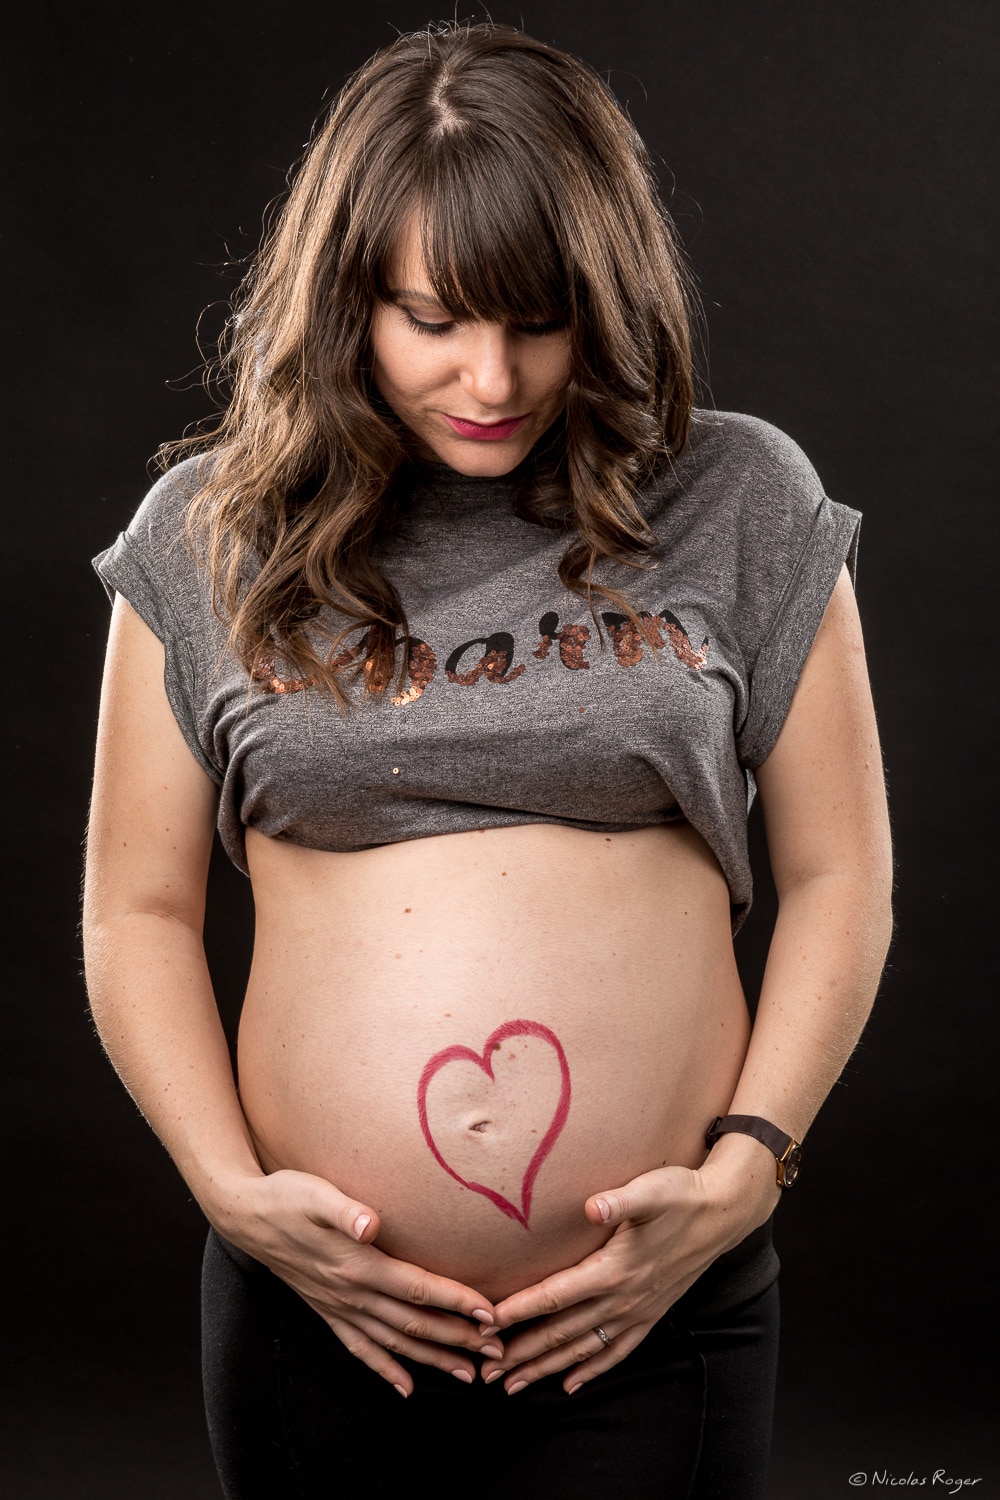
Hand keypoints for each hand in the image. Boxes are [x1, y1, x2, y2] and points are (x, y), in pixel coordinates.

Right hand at [207, 1168, 502, 1395]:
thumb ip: (345, 1211)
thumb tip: (370, 1223)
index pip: (418, 1289)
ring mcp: (338, 1306)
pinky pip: (360, 1348)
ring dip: (432, 1359)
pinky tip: (405, 1387)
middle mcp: (351, 1293)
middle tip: (497, 1351)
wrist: (245, 1216)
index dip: (456, 1302)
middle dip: (458, 1338)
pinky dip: (385, 1369)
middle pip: (414, 1323)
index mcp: (357, 1264)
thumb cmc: (285, 1197)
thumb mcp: (314, 1193)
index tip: (490, 1314)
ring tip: (467, 1374)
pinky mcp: (327, 1310)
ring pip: (393, 1342)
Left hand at [483, 1141, 779, 1394]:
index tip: (487, 1324)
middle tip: (486, 1370)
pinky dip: (591, 1371)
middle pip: (561, 1332)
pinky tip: (571, 1386)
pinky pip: (616, 1352)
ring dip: (547, 1369)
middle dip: (522, 1353)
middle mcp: (623, 1298)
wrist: (723, 1213)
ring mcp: (637, 1311)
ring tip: (513, 1386)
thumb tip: (592, 1205)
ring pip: (583, 1349)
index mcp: (614, 1269)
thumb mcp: (652, 1191)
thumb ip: (621, 1201)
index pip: (556, 1295)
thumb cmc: (681, 1195)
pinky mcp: (650, 1314)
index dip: (520, 1310)